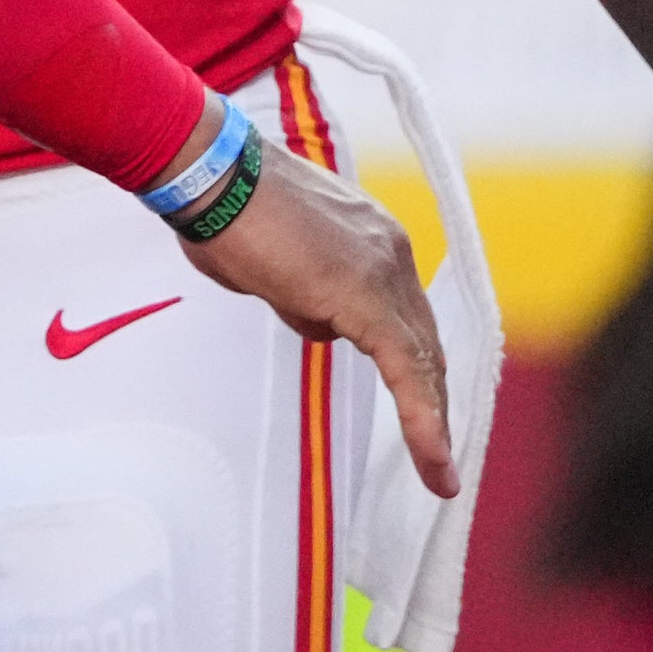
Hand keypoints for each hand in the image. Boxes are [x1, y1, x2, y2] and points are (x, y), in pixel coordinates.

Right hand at [179, 141, 455, 497]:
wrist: (212, 177)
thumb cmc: (224, 212)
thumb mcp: (275, 266)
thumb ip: (307, 296)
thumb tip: (319, 322)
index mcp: (373, 240)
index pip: (408, 315)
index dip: (417, 367)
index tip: (423, 408)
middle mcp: (392, 251)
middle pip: (427, 341)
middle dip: (435, 402)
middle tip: (440, 457)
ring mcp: (384, 272)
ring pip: (423, 361)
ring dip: (432, 421)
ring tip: (438, 475)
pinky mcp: (366, 298)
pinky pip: (406, 371)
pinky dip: (422, 419)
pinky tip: (432, 461)